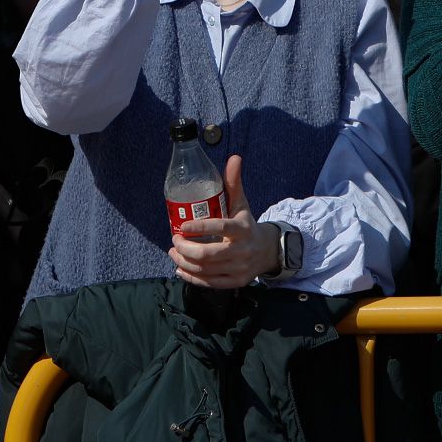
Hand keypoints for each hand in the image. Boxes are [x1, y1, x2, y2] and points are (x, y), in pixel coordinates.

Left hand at [172, 156, 278, 287]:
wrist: (267, 251)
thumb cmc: (247, 224)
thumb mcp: (241, 204)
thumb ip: (234, 183)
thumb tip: (234, 157)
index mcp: (243, 229)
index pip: (220, 227)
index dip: (199, 228)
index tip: (182, 227)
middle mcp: (242, 251)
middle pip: (207, 254)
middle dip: (185, 248)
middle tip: (174, 240)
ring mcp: (239, 268)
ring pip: (204, 269)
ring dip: (183, 261)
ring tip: (173, 252)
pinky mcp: (235, 282)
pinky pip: (208, 283)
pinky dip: (190, 277)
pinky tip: (180, 268)